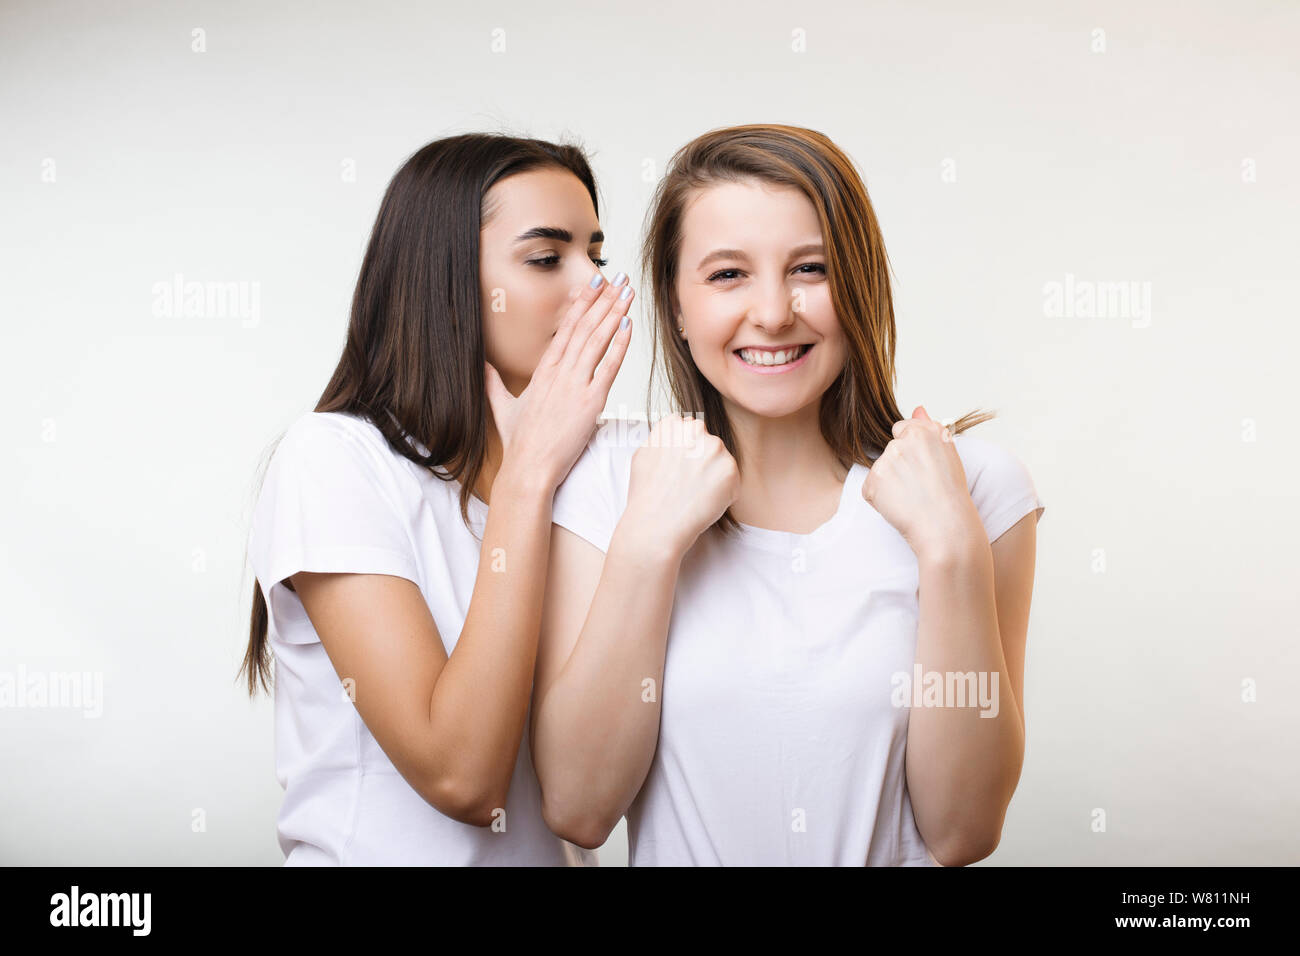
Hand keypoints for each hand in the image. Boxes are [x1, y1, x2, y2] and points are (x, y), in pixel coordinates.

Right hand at [485, 272, 634, 489]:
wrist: (528, 469)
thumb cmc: (519, 443)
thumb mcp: (502, 408)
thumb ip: (493, 383)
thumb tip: (483, 365)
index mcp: (542, 371)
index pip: (565, 329)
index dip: (581, 304)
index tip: (593, 285)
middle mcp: (559, 372)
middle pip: (584, 327)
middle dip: (602, 300)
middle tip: (618, 278)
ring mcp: (574, 385)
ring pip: (597, 340)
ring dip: (614, 314)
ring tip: (627, 292)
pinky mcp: (589, 402)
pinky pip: (608, 368)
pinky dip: (619, 345)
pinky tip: (628, 326)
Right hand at [624, 414, 739, 557]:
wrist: (656, 525)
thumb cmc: (646, 497)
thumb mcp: (642, 455)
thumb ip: (661, 439)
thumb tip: (673, 436)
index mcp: (672, 426)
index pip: (688, 428)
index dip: (686, 450)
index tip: (681, 466)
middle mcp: (694, 431)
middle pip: (707, 443)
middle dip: (702, 461)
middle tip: (689, 483)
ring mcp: (714, 449)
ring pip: (721, 461)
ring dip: (714, 476)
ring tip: (694, 494)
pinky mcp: (730, 469)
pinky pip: (732, 481)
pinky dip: (724, 493)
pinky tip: (704, 502)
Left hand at [861, 405, 983, 559]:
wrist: (945, 526)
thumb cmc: (952, 493)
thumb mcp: (949, 454)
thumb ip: (929, 428)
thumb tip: (917, 409)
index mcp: (922, 432)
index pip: (902, 429)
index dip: (912, 450)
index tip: (922, 466)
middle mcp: (900, 443)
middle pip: (891, 449)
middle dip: (901, 465)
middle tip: (920, 486)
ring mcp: (884, 463)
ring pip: (881, 469)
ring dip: (891, 482)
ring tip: (913, 497)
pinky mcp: (871, 483)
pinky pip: (872, 488)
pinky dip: (881, 498)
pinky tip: (901, 506)